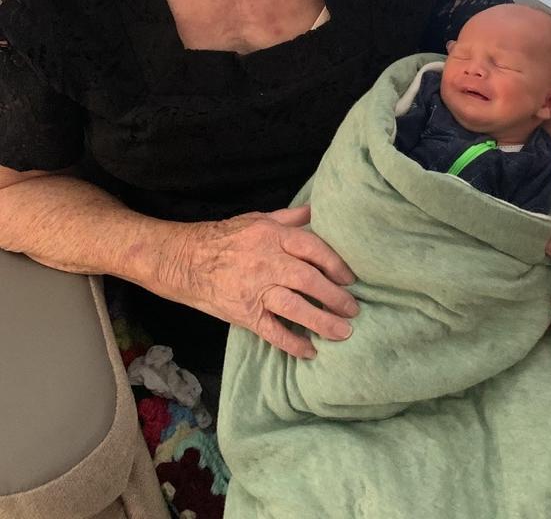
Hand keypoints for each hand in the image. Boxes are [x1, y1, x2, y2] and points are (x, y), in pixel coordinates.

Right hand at [157, 205, 358, 357]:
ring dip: (322, 321)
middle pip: (308, 280)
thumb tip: (318, 209)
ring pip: (295, 307)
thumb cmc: (226, 237)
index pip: (312, 247)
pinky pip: (273, 331)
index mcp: (272, 236)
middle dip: (335, 296)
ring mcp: (255, 289)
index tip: (350, 278)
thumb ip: (291, 217)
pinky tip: (311, 351)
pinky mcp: (244, 313)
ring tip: (343, 333)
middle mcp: (266, 262)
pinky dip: (293, 343)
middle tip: (354, 309)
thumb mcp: (259, 218)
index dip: (335, 263)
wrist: (185, 260)